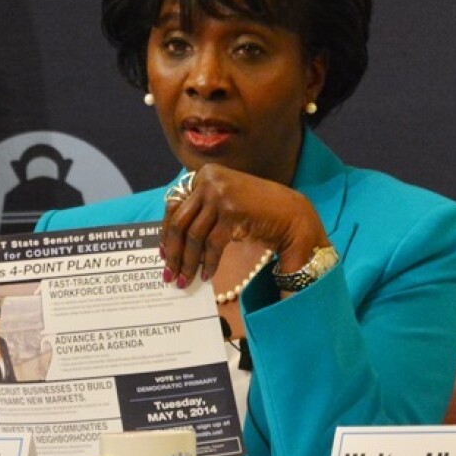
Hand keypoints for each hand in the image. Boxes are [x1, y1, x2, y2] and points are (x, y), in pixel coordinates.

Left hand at [161, 164, 328, 286]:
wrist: (292, 213)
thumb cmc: (256, 210)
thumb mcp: (223, 202)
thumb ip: (200, 211)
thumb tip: (171, 240)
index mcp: (204, 174)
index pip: (174, 206)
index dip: (166, 233)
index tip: (163, 254)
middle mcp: (209, 180)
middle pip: (179, 221)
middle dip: (173, 252)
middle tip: (169, 274)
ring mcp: (220, 194)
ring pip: (194, 235)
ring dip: (189, 262)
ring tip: (186, 280)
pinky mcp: (232, 210)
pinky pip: (212, 243)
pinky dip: (208, 262)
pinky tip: (207, 275)